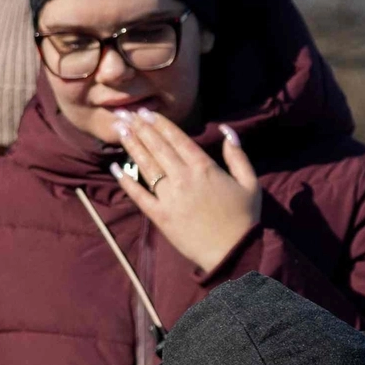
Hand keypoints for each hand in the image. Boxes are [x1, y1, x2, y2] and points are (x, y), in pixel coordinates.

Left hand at [112, 111, 261, 272]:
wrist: (233, 251)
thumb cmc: (244, 217)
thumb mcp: (250, 182)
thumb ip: (237, 154)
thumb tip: (226, 129)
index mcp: (204, 167)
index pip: (177, 139)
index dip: (159, 123)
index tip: (145, 112)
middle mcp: (183, 178)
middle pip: (157, 147)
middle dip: (140, 128)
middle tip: (124, 113)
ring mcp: (169, 197)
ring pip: (146, 165)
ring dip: (132, 145)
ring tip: (119, 130)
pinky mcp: (160, 215)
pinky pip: (139, 195)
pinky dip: (125, 180)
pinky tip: (114, 167)